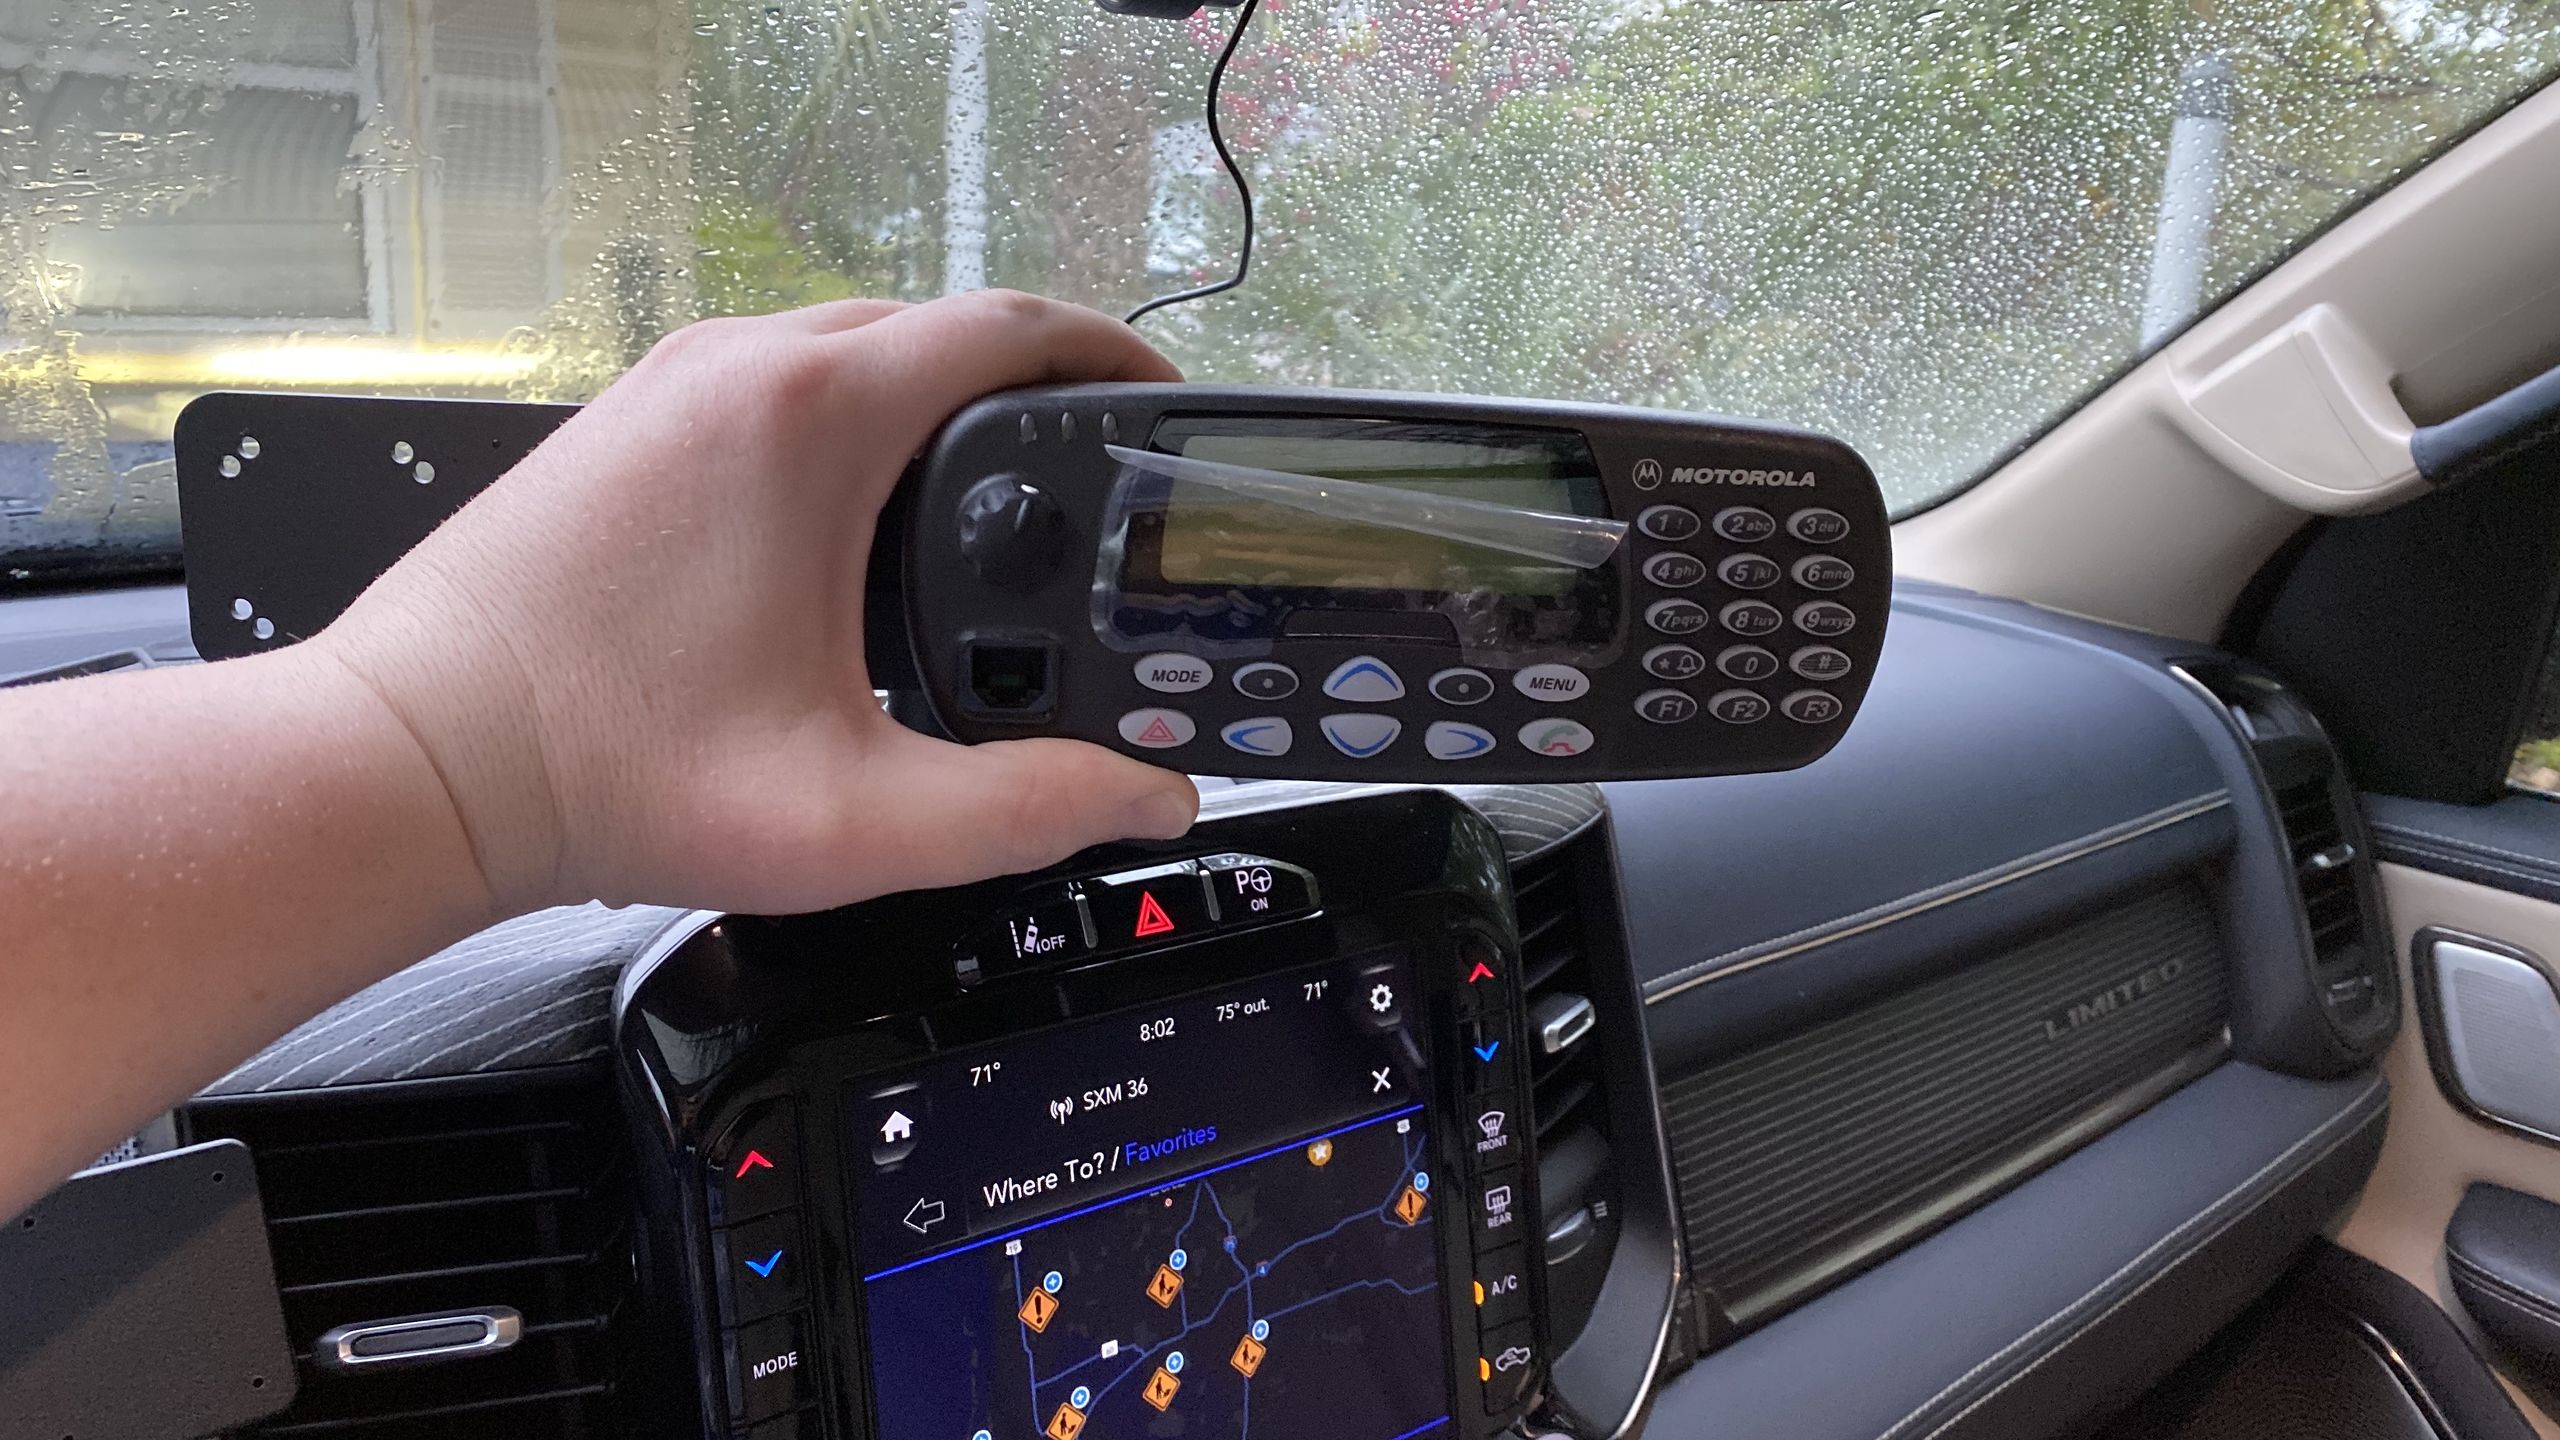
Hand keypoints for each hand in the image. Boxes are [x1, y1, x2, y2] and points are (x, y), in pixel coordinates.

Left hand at [315, 292, 1200, 915]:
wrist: (418, 765)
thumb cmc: (599, 771)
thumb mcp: (854, 815)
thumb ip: (1026, 810)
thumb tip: (1144, 797)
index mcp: (811, 418)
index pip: (1012, 330)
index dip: (1113, 362)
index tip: (1160, 409)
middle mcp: (737, 369)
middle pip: (937, 330)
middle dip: (1034, 392)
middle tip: (1096, 470)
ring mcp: (670, 387)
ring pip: (850, 351)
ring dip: (938, 407)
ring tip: (1002, 500)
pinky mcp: (628, 424)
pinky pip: (776, 385)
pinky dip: (852, 427)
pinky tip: (872, 526)